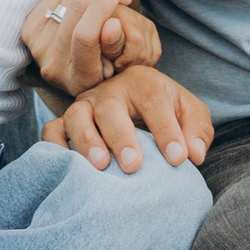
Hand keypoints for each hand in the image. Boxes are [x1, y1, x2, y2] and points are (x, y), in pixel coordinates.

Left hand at [21, 0, 147, 98]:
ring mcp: (37, 47)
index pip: (85, 37)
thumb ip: (116, 43)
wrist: (82, 70)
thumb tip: (112, 24)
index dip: (101, 10)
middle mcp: (53, 66)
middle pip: (74, 11)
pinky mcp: (30, 30)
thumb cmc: (111, 65)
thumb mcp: (120, 61)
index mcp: (78, 80)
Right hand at [40, 61, 213, 173]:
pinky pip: (52, 131)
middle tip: (134, 165)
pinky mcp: (65, 123)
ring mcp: (85, 106)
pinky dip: (54, 146)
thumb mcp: (189, 113)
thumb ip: (197, 130)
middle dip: (121, 137)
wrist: (136, 107)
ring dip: (86, 140)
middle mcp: (111, 91)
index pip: (154, 102)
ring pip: (77, 116)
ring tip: (101, 166)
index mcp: (144, 83)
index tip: (178, 159)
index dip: (167, 130)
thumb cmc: (166, 113)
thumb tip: (194, 154)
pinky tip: (66, 165)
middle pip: (110, 108)